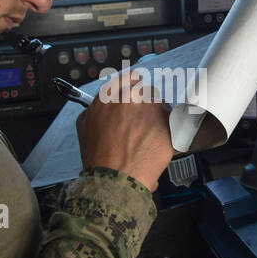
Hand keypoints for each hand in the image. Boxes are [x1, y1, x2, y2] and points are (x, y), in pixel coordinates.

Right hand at [75, 70, 173, 192]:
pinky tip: (154, 146)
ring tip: (146, 140)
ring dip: (157, 119)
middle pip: (148, 92)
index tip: (138, 93)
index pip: (130, 78)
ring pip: (161, 107)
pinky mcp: (168, 125)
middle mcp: (132, 97)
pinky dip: (166, 133)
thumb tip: (105, 105)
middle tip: (140, 124)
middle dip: (146, 106)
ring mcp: (152, 110)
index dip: (135, 86)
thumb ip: (96, 108)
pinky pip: (171, 124)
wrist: (114, 179)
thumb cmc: (99, 158)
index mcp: (110, 95)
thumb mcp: (85, 126)